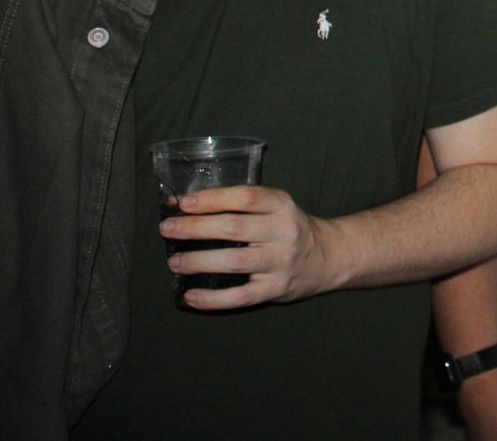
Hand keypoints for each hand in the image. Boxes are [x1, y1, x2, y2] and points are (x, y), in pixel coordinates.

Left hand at [160, 185, 335, 309]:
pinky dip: (212, 299)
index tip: (183, 203)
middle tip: (167, 229)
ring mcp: (281, 262)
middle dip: (194, 228)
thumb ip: (244, 208)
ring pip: (234, 261)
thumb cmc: (291, 229)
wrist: (329, 257)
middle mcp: (284, 232)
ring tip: (175, 262)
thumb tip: (190, 209)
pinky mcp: (277, 289)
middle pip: (233, 228)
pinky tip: (190, 296)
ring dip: (198, 261)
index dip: (212, 199)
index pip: (245, 198)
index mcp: (282, 206)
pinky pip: (240, 296)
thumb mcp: (277, 208)